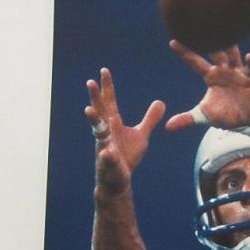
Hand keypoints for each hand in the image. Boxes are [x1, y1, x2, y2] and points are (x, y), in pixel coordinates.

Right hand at [85, 68, 165, 195]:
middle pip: (100, 112)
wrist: (118, 180)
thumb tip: (161, 102)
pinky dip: (107, 156)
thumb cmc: (126, 156)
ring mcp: (105, 147)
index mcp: (113, 125)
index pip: (109, 103)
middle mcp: (106, 133)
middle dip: (95, 98)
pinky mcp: (109, 164)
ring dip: (93, 121)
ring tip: (88, 109)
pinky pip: (108, 159)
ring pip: (98, 133)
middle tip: (90, 82)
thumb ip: (149, 119)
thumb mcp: (141, 135)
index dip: (107, 87)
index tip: (104, 70)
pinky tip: (107, 153)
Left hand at [166, 40, 249, 131]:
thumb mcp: (204, 117)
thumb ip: (186, 119)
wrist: (248, 122)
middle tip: (201, 22)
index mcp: (211, 77)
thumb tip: (167, 127)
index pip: (195, 62)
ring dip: (230, 45)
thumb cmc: (226, 116)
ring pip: (233, 55)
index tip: (172, 41)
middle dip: (208, 40)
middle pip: (214, 52)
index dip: (185, 53)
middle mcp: (223, 70)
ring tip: (226, 33)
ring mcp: (237, 73)